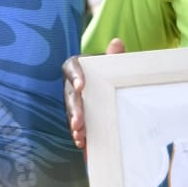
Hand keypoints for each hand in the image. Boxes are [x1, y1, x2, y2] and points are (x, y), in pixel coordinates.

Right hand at [63, 39, 124, 153]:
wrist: (112, 85)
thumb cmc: (111, 71)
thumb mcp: (113, 64)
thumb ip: (115, 56)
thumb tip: (117, 43)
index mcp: (78, 67)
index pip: (72, 67)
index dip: (75, 76)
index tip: (81, 86)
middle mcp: (72, 84)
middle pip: (70, 96)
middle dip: (74, 109)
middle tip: (79, 122)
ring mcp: (73, 102)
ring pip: (71, 113)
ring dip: (74, 124)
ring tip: (80, 136)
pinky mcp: (78, 116)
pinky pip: (75, 125)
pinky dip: (78, 134)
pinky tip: (82, 143)